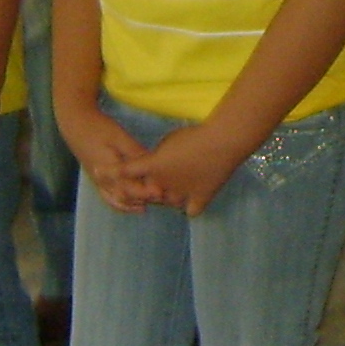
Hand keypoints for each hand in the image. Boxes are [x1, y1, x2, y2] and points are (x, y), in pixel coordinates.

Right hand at [58, 99, 161, 211]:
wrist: (75, 125)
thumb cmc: (99, 128)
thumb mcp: (119, 137)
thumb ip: (135, 152)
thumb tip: (153, 163)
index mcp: (109, 170)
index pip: (130, 188)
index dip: (147, 191)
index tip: (162, 191)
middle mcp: (103, 181)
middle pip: (126, 198)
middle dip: (145, 199)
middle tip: (164, 199)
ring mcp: (99, 183)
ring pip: (118, 201)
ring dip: (135, 203)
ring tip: (154, 202)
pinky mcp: (98, 181)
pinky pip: (110, 199)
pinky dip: (123, 205)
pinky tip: (137, 205)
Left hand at [133, 119, 249, 216]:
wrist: (222, 141)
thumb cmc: (194, 135)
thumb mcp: (169, 139)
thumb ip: (157, 156)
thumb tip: (156, 166)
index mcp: (152, 165)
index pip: (126, 172)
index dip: (122, 171)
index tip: (122, 169)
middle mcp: (162, 183)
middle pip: (146, 191)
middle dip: (148, 186)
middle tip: (159, 176)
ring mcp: (182, 194)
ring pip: (169, 202)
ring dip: (169, 196)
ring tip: (177, 185)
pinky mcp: (200, 198)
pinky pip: (190, 210)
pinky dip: (189, 206)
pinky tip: (193, 197)